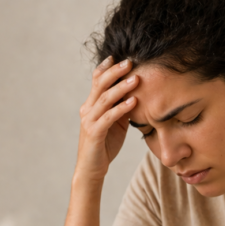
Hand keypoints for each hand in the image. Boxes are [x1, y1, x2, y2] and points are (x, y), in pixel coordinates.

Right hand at [75, 56, 139, 180]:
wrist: (92, 169)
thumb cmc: (105, 145)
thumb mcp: (115, 123)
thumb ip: (121, 107)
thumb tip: (136, 92)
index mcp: (91, 105)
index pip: (96, 81)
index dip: (106, 67)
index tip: (118, 56)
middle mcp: (87, 110)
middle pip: (99, 85)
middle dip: (115, 72)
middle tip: (130, 62)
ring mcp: (89, 121)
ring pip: (105, 99)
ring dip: (121, 88)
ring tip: (136, 79)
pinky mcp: (94, 133)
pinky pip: (108, 117)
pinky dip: (121, 108)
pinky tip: (134, 102)